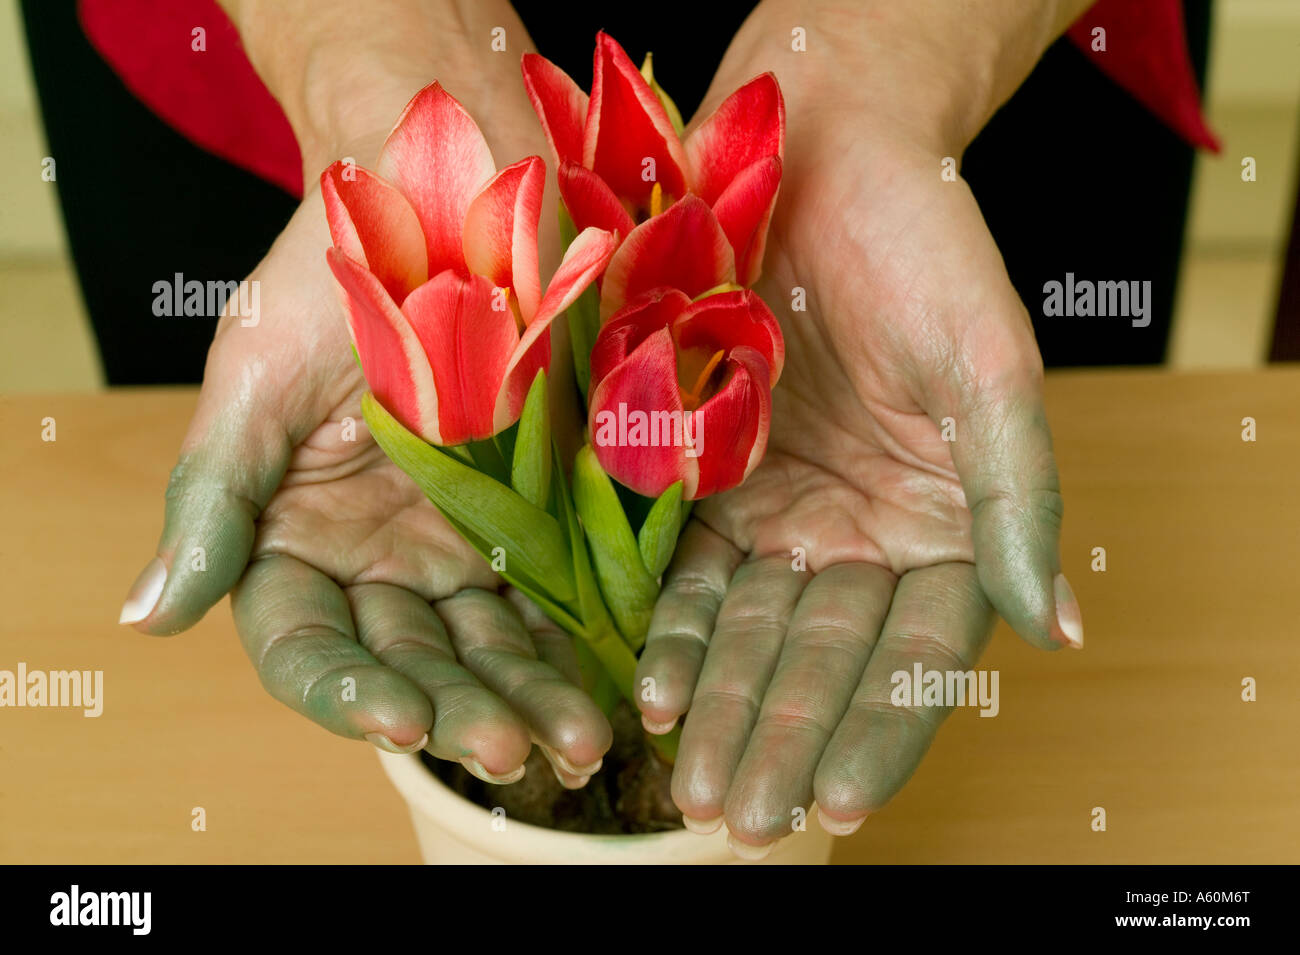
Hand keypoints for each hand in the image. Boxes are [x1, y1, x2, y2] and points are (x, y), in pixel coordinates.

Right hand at [120, 3, 608, 785]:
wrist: (441, 189)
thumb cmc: (327, 271)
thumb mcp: (256, 377)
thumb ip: (215, 496)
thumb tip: (147, 615)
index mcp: (297, 537)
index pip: (308, 646)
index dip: (346, 694)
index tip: (400, 718)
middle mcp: (382, 557)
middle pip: (415, 664)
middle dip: (463, 712)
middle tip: (518, 747)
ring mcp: (468, 540)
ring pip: (496, 646)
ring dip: (534, 696)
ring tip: (582, 740)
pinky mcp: (545, 513)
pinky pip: (565, 593)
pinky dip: (588, 638)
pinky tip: (621, 676)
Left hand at [635, 0, 1086, 854]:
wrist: (822, 156)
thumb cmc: (926, 248)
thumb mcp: (989, 369)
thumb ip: (1018, 501)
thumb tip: (1058, 628)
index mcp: (939, 524)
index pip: (915, 656)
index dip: (882, 731)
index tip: (845, 802)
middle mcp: (856, 535)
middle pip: (820, 660)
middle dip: (784, 740)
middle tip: (746, 816)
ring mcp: (777, 512)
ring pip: (749, 634)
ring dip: (723, 710)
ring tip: (693, 784)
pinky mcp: (703, 478)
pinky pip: (684, 571)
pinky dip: (670, 631)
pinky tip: (652, 690)